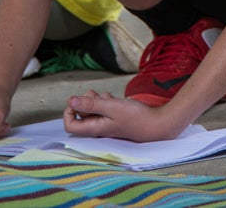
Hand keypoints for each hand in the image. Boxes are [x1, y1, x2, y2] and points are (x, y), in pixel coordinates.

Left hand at [62, 90, 188, 141]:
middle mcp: (98, 128)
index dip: (69, 112)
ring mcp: (107, 123)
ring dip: (97, 99)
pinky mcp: (115, 118)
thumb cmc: (135, 117)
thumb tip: (70, 101)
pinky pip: (104, 108)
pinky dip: (106, 101)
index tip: (77, 101)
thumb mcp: (111, 107)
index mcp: (94, 128)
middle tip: (95, 96)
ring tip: (108, 98)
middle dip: (85, 101)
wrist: (157, 123)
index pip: (70, 125)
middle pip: (81, 115)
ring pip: (93, 109)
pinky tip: (115, 99)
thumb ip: (90, 104)